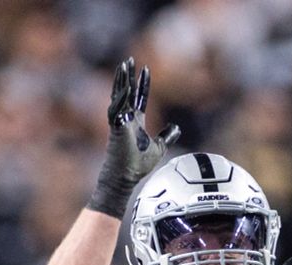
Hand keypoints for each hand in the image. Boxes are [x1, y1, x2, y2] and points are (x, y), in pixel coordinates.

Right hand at [87, 57, 180, 218]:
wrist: (126, 177)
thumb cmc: (138, 165)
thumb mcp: (159, 147)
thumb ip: (166, 136)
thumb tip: (176, 127)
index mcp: (136, 121)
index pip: (140, 98)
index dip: (142, 84)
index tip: (146, 70)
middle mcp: (126, 118)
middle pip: (127, 92)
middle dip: (128, 76)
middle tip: (130, 60)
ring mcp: (120, 122)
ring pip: (119, 96)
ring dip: (122, 81)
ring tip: (124, 66)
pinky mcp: (116, 127)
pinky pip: (117, 109)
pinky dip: (121, 98)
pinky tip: (125, 88)